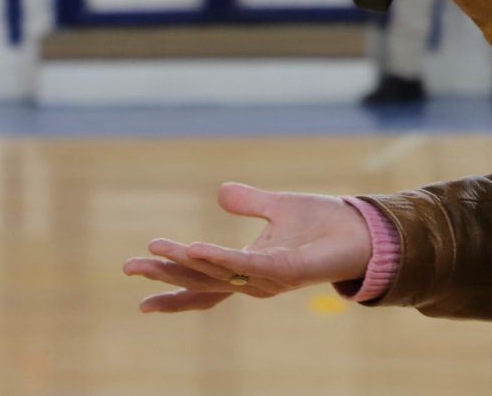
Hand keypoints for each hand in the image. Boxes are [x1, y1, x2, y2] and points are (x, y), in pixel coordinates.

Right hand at [125, 183, 373, 313]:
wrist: (363, 231)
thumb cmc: (324, 225)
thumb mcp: (278, 208)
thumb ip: (249, 203)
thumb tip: (220, 192)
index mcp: (248, 269)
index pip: (203, 285)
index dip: (172, 290)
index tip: (139, 298)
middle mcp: (254, 281)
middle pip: (200, 282)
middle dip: (165, 277)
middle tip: (129, 267)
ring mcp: (268, 280)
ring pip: (216, 274)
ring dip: (184, 263)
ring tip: (155, 251)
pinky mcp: (285, 272)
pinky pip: (245, 267)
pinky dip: (218, 259)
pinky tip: (193, 248)